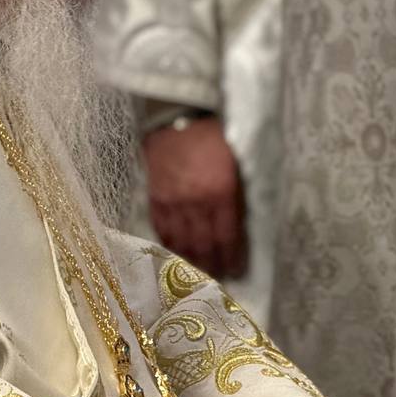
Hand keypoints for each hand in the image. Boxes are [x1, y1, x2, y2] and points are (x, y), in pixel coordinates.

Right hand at [143, 115, 247, 277]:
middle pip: (204, 245)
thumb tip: (239, 222)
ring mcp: (174, 202)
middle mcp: (197, 203)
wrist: (176, 118)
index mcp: (221, 193)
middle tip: (218, 278)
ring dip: (191, 259)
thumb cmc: (213, 137)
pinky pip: (162, 228)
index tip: (236, 270)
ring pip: (182, 241)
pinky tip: (175, 251)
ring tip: (197, 271)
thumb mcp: (235, 162)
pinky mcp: (156, 197)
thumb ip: (237, 192)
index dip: (232, 257)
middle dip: (212, 264)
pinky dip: (169, 243)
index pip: (228, 236)